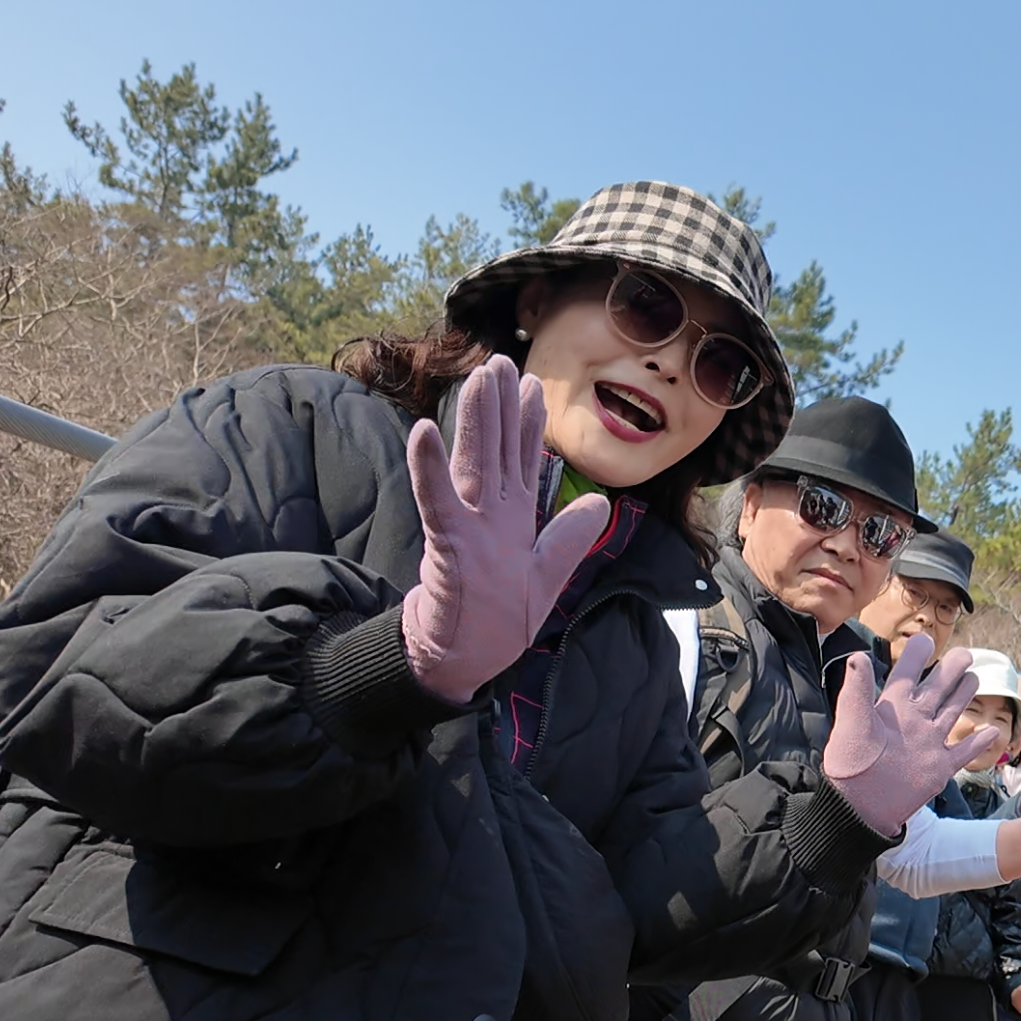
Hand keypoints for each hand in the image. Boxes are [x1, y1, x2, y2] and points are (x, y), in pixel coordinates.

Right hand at [400, 355, 613, 702]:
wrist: (461, 661)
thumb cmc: (498, 621)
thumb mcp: (547, 574)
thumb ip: (569, 537)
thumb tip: (597, 501)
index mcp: (512, 519)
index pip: (524, 461)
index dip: (530, 423)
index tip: (535, 384)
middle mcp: (489, 515)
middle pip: (497, 450)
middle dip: (501, 406)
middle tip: (502, 360)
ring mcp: (467, 526)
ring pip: (472, 462)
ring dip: (475, 420)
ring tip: (478, 378)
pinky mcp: (447, 545)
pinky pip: (437, 500)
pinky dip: (429, 467)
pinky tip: (424, 431)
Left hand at [823, 635, 1001, 833]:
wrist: (859, 807)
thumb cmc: (850, 765)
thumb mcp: (851, 723)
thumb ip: (856, 690)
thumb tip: (858, 656)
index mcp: (893, 707)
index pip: (908, 672)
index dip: (917, 655)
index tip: (926, 639)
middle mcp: (914, 720)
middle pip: (938, 687)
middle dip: (952, 669)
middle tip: (965, 654)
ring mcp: (929, 743)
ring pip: (952, 712)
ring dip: (964, 696)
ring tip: (974, 679)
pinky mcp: (939, 767)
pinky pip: (963, 752)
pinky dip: (979, 743)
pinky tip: (991, 732)